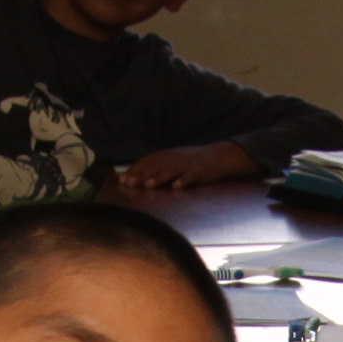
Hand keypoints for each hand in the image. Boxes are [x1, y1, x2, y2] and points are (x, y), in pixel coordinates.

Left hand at [112, 143, 253, 190]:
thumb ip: (158, 166)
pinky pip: (191, 176)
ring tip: (148, 185)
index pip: (147, 161)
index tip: (123, 180)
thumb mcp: (174, 159)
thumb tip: (139, 176)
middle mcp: (175, 158)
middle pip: (155, 166)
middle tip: (130, 184)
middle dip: (142, 175)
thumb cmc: (193, 161)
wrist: (219, 156)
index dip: (135, 170)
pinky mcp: (200, 171)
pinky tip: (177, 186)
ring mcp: (187, 164)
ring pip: (171, 170)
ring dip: (159, 177)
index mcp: (167, 154)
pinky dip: (184, 180)